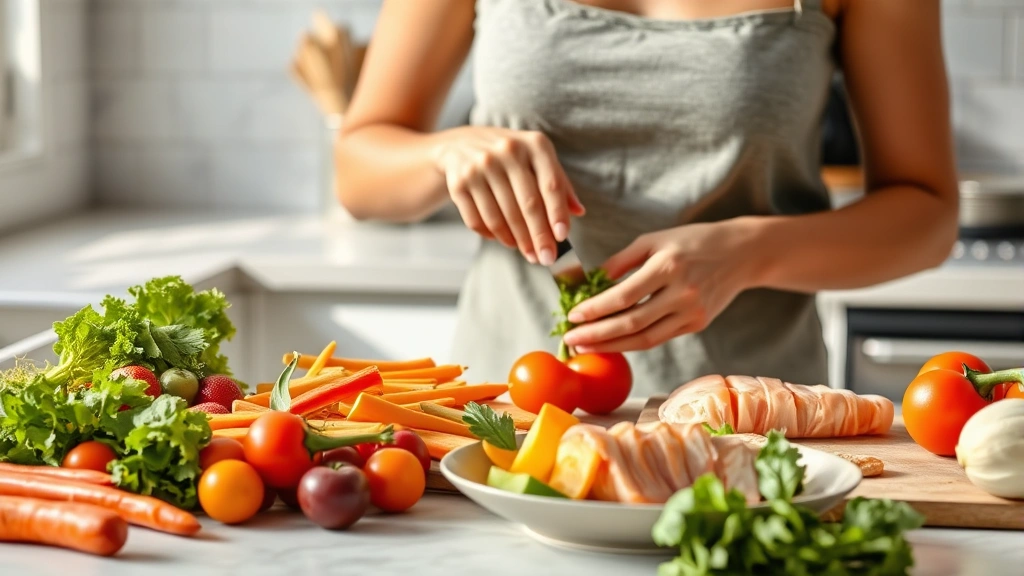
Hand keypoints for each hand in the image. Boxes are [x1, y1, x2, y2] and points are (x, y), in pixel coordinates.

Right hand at [433, 126, 584, 264]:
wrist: (461, 144)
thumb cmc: (511, 157)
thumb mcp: (537, 159)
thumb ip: (559, 183)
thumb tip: (578, 212)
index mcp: (534, 144)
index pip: (551, 184)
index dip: (557, 213)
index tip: (562, 237)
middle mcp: (506, 151)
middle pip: (528, 204)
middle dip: (539, 237)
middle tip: (547, 259)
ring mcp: (479, 166)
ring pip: (502, 217)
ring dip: (518, 241)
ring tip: (529, 253)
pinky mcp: (459, 183)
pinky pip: (478, 220)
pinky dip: (494, 236)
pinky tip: (506, 241)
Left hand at [561, 220, 761, 352]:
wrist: (742, 253)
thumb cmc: (693, 241)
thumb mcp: (654, 240)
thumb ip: (620, 262)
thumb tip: (588, 281)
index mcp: (667, 266)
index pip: (623, 296)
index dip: (594, 309)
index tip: (572, 315)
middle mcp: (682, 292)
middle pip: (631, 323)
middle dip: (597, 335)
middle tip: (571, 340)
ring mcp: (692, 312)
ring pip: (645, 339)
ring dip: (612, 346)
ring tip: (586, 347)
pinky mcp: (698, 324)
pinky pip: (659, 338)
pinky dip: (634, 342)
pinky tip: (613, 343)